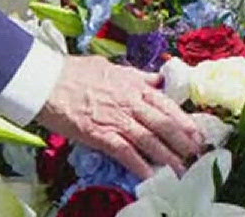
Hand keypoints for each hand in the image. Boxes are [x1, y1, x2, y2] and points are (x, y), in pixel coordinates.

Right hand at [35, 54, 204, 179]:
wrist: (47, 81)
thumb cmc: (75, 72)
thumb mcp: (112, 68)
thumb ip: (136, 76)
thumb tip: (156, 79)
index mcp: (134, 85)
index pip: (167, 104)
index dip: (184, 120)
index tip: (197, 133)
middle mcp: (130, 102)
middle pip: (163, 124)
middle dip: (182, 142)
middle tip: (197, 155)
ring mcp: (117, 119)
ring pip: (150, 140)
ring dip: (168, 157)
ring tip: (181, 170)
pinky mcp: (101, 135)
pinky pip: (126, 153)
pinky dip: (140, 166)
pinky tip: (151, 176)